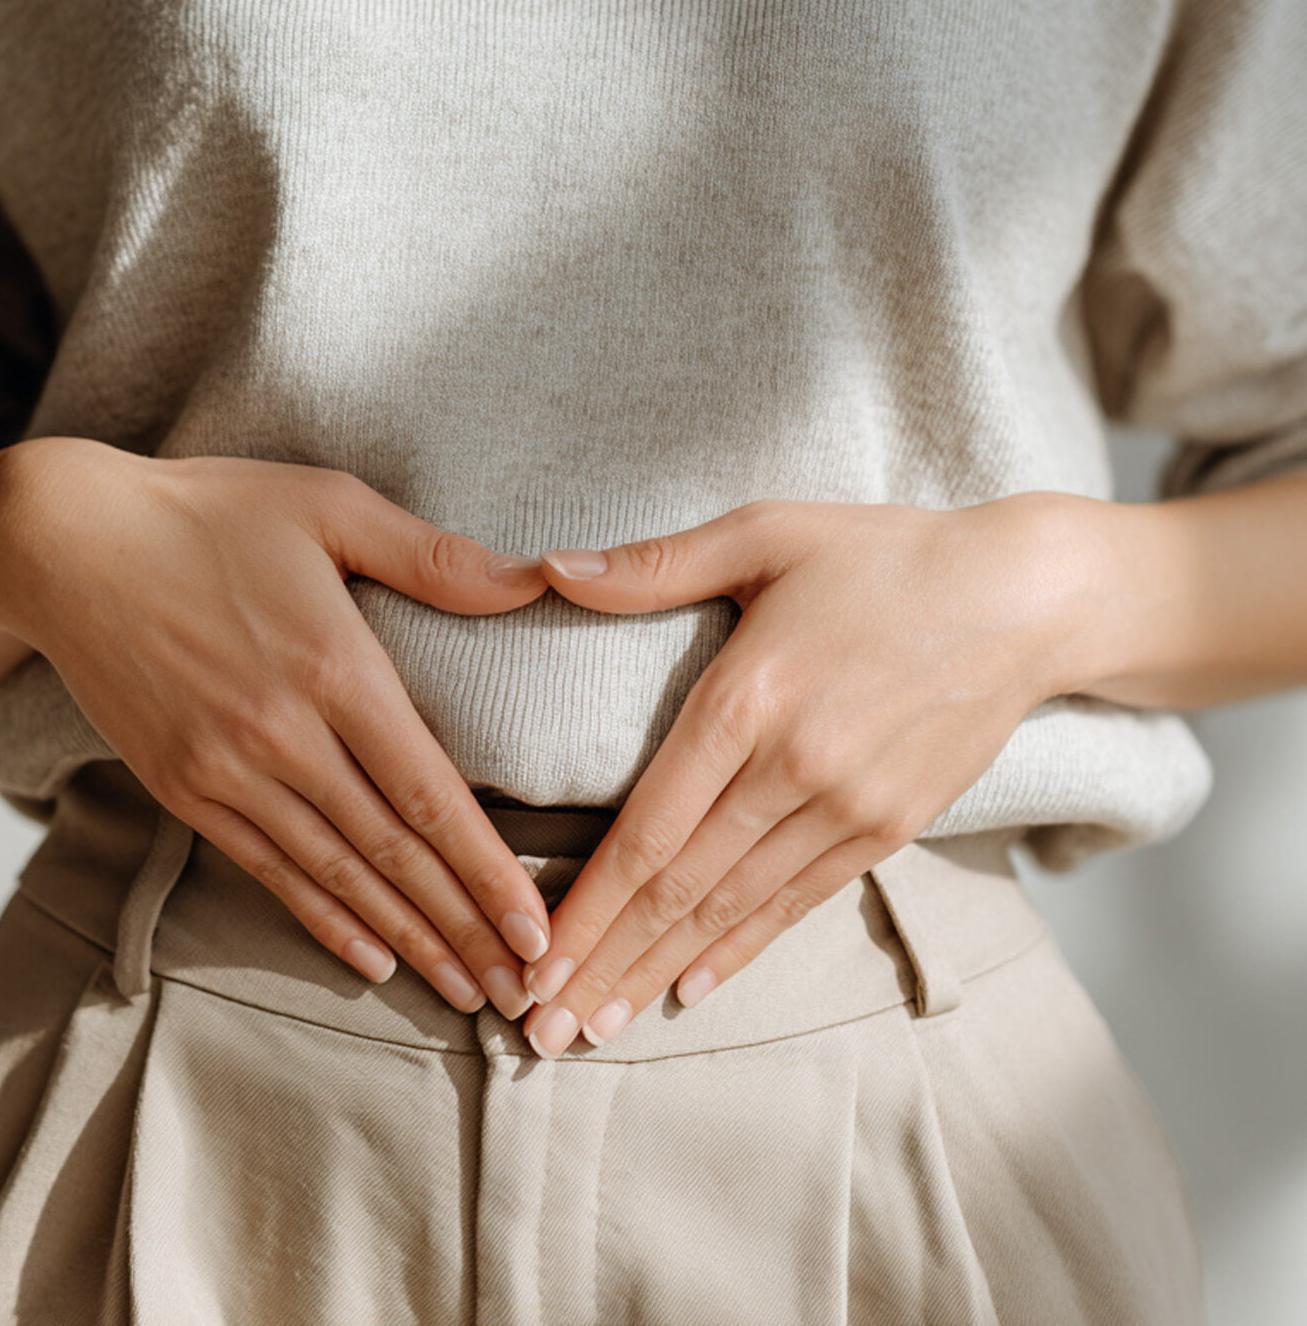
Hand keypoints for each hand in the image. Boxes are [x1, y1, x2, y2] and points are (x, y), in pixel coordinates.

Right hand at [0, 436, 553, 1018]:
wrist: (63, 543)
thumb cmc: (209, 513)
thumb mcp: (329, 504)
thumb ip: (434, 556)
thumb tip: (537, 579)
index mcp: (334, 666)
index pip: (429, 793)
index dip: (487, 869)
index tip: (534, 930)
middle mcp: (282, 734)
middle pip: (392, 853)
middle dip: (464, 928)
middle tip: (521, 992)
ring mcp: (226, 770)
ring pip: (336, 876)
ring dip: (406, 941)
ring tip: (464, 993)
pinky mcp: (182, 787)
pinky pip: (267, 870)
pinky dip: (323, 921)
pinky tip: (370, 960)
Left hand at [515, 491, 1109, 1055]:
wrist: (1026, 598)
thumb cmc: (884, 556)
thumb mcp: (765, 532)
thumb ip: (653, 565)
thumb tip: (548, 567)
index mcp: (746, 700)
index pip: (647, 830)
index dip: (587, 905)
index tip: (537, 962)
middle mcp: (793, 769)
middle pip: (678, 889)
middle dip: (605, 962)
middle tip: (546, 1030)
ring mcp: (846, 808)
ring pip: (731, 909)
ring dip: (657, 972)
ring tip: (598, 1027)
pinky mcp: (889, 827)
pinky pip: (797, 903)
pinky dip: (738, 950)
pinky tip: (688, 988)